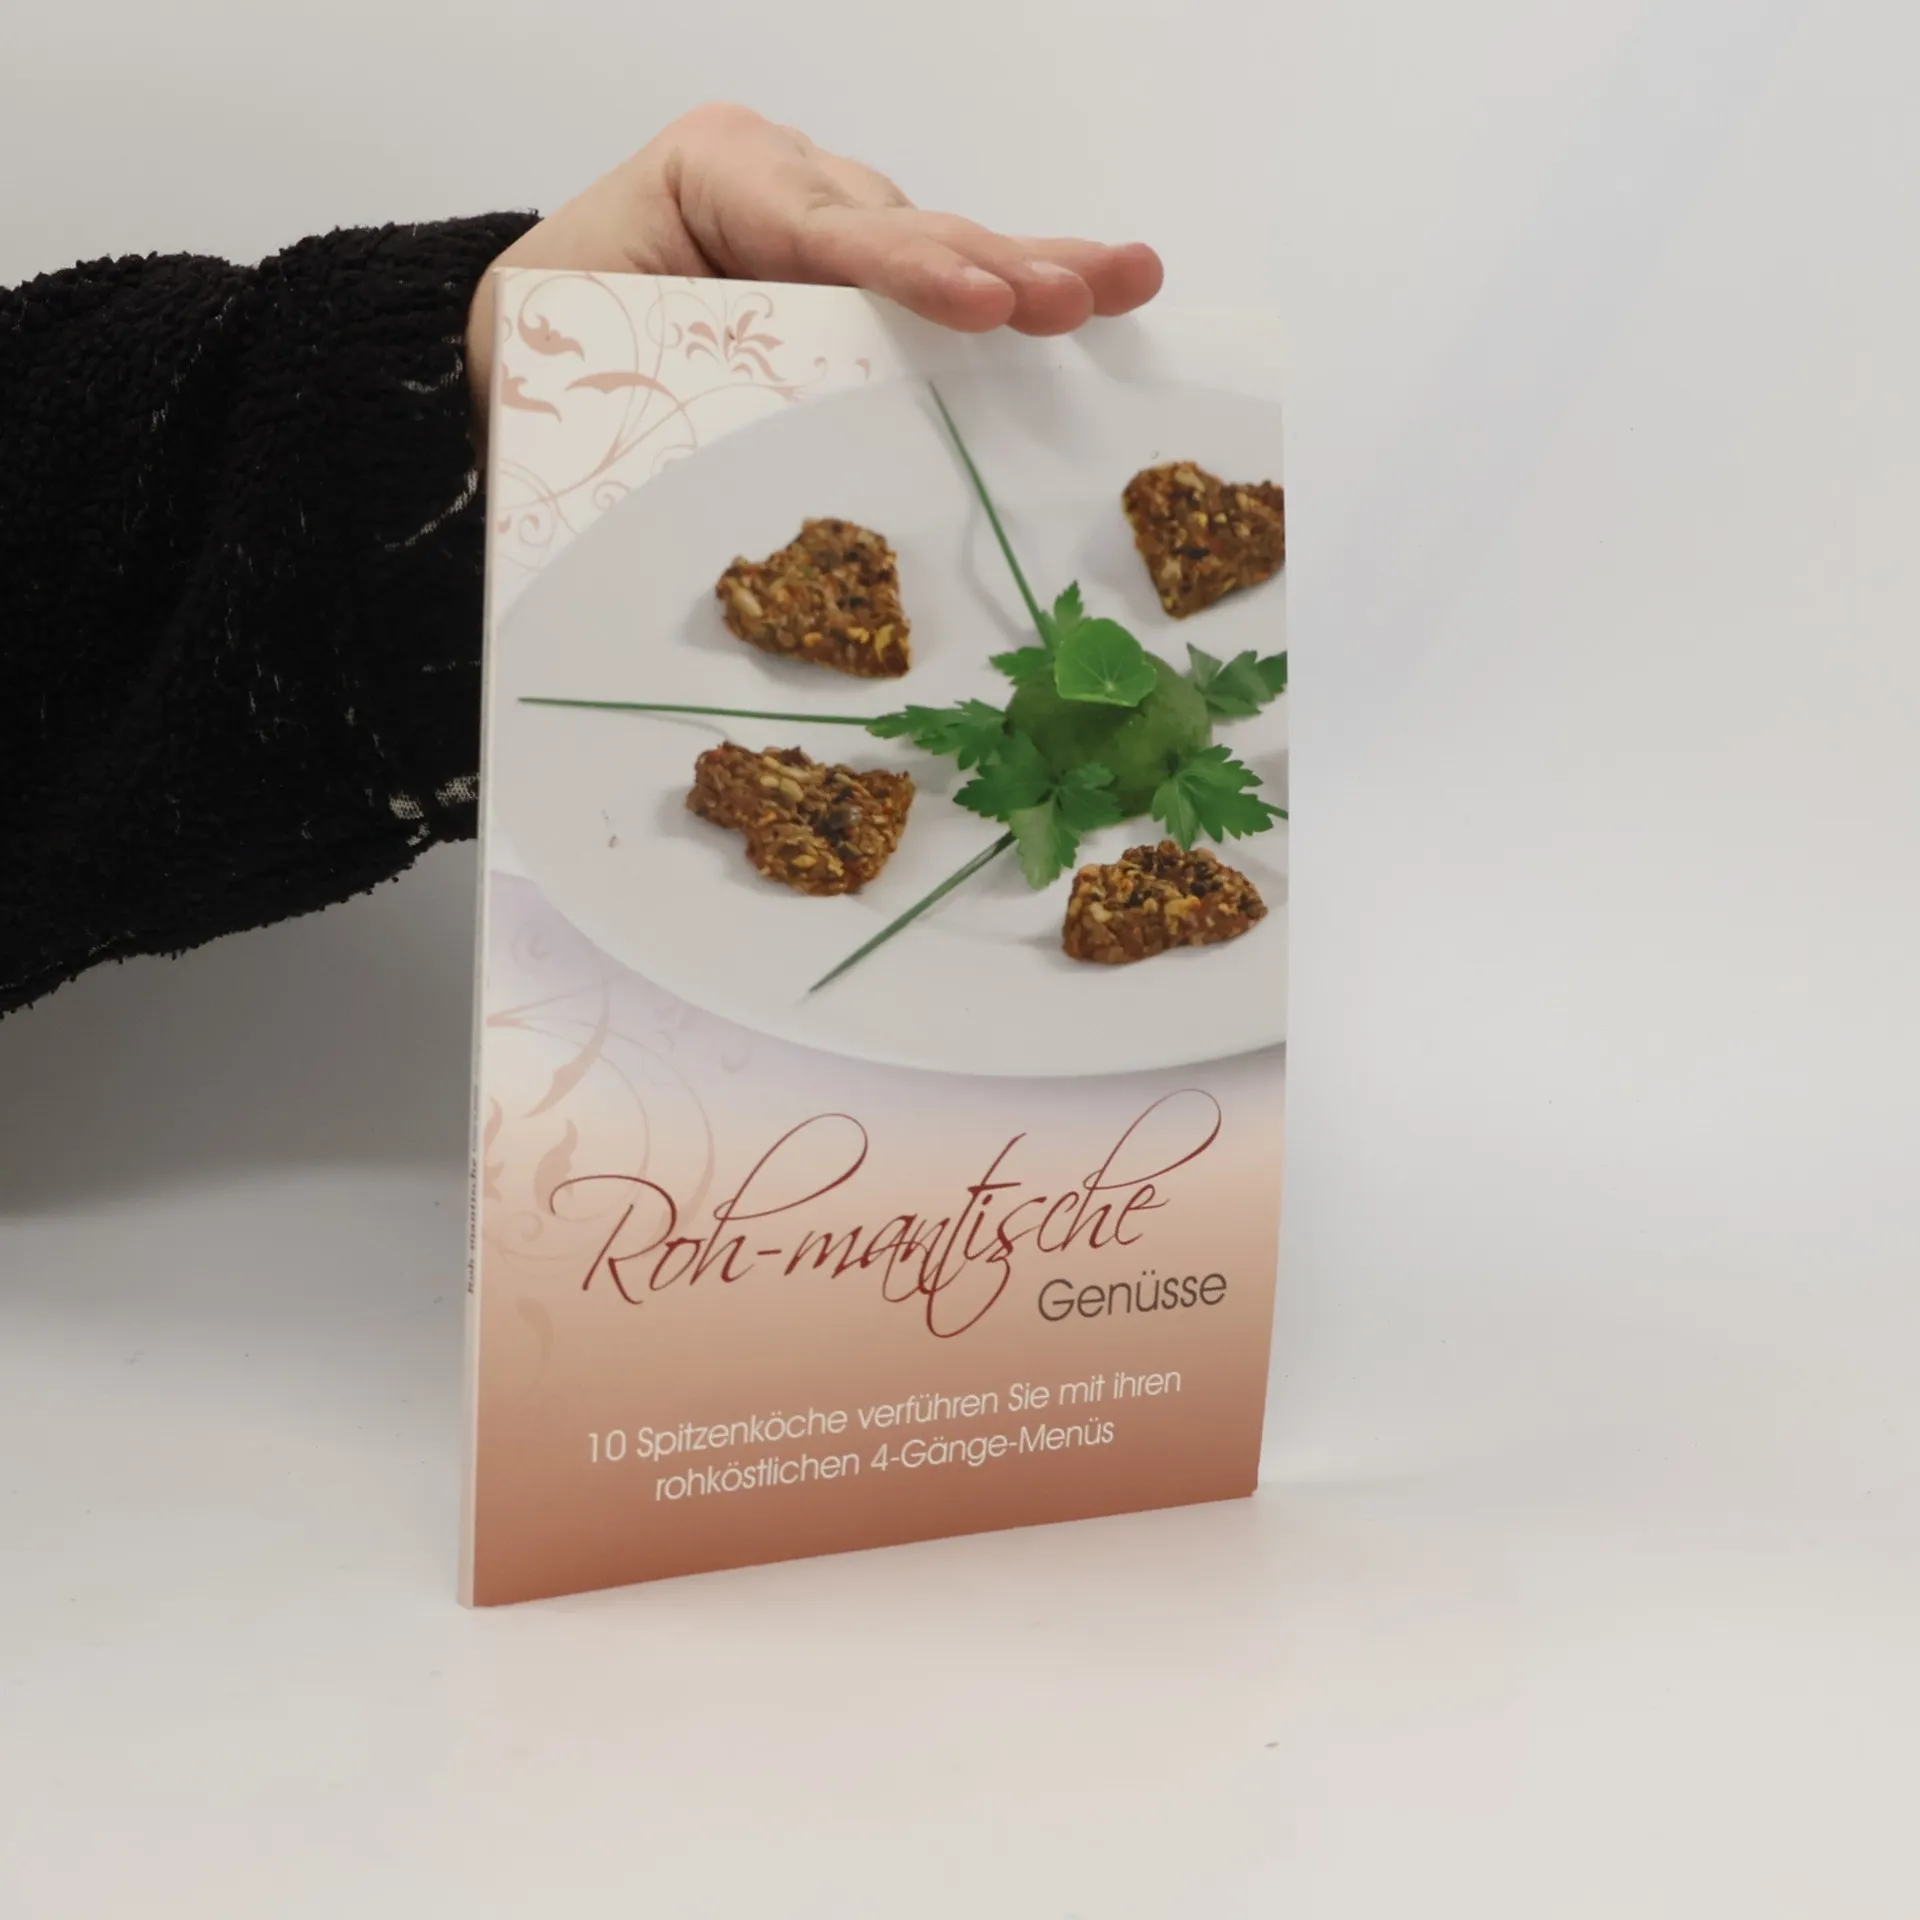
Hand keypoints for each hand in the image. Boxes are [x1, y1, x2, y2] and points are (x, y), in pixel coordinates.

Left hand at [466, 102, 1163, 426]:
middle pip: (903, 229)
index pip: (822, 232)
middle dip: (992, 266)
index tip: (977, 306)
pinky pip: (943, 280)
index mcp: (711, 174)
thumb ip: (695, 372)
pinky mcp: (860, 271)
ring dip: (1030, 275)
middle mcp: (787, 179)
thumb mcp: (597, 353)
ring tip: (1120, 283)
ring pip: (940, 248)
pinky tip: (1106, 283)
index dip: (907, 272)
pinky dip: (1018, 290)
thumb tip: (783, 441)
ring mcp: (834, 218)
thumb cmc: (550, 352)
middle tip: (1070, 297)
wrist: (524, 346)